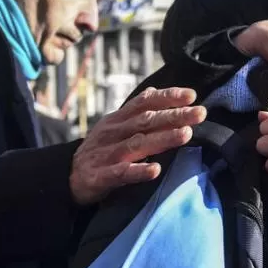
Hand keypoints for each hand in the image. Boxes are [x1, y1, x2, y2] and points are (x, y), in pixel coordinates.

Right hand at [70, 87, 206, 204]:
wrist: (67, 176)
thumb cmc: (101, 149)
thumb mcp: (115, 126)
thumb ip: (135, 111)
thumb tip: (155, 91)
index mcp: (118, 119)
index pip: (144, 102)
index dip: (167, 96)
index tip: (192, 95)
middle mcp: (113, 133)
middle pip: (146, 121)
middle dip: (174, 116)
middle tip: (200, 113)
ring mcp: (106, 154)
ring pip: (137, 144)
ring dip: (163, 139)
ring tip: (186, 134)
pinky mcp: (100, 176)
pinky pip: (121, 173)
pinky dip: (138, 171)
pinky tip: (156, 170)